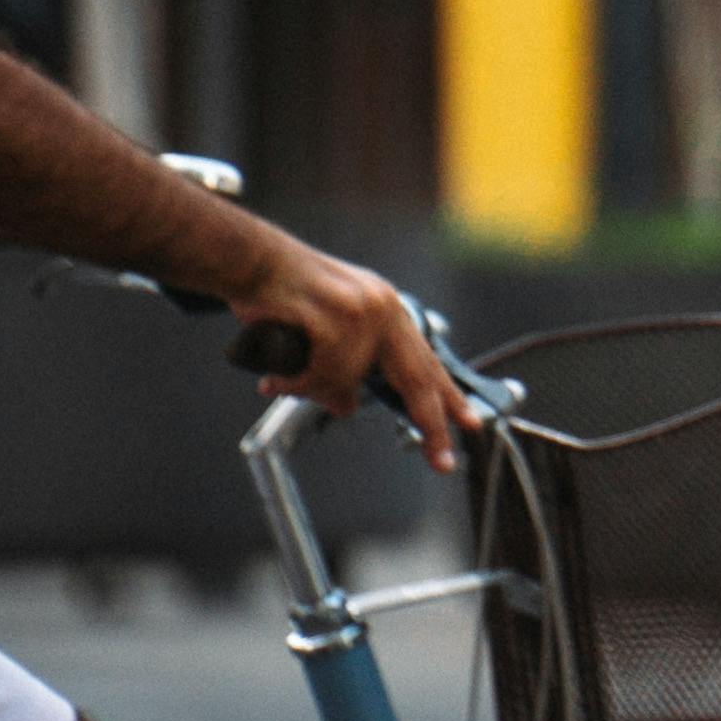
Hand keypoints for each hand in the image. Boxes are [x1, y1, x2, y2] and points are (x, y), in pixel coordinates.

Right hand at [238, 233, 464, 469]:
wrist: (250, 261)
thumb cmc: (280, 296)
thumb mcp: (324, 333)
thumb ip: (342, 370)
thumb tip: (349, 407)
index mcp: (388, 311)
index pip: (426, 361)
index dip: (448, 395)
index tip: (470, 421)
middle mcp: (385, 308)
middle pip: (416, 378)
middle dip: (430, 422)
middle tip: (442, 460)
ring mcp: (364, 310)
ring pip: (352, 378)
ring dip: (313, 387)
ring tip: (283, 381)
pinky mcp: (339, 315)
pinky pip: (325, 370)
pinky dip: (297, 380)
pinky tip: (276, 376)